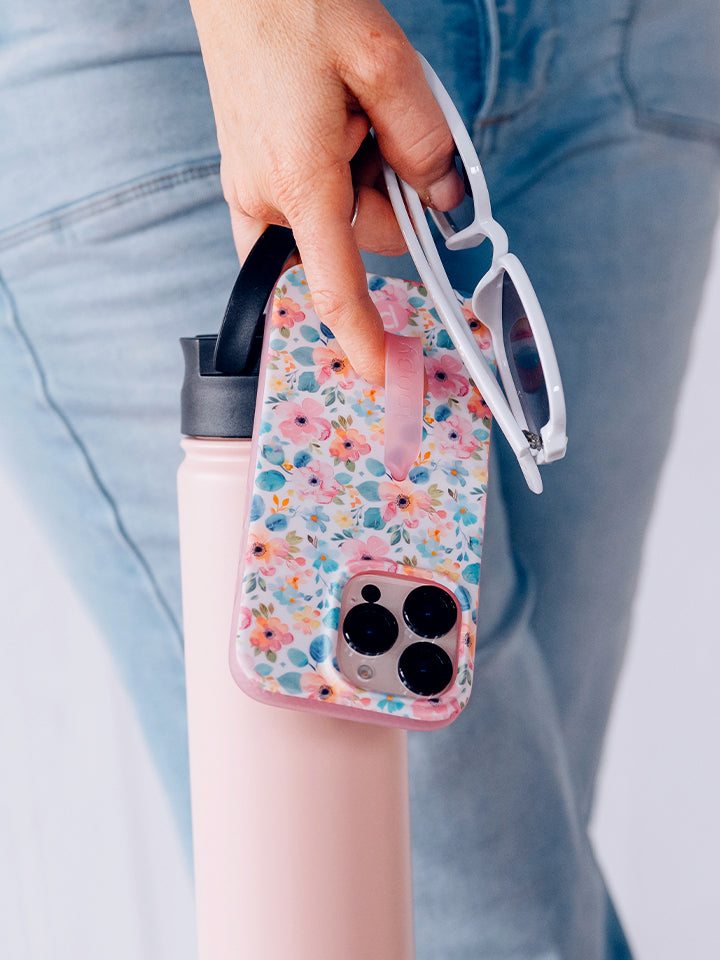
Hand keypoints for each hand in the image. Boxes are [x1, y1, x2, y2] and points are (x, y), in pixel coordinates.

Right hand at [190, 0, 462, 382]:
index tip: (383, 374)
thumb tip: (444, 196)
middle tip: (385, 127)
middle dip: (390, 198)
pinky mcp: (250, 171)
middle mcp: (264, 196)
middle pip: (357, 240)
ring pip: (339, 218)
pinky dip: (338, 177)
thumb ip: (423, 139)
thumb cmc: (293, 3)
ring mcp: (251, 186)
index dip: (362, 339)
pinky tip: (338, 126)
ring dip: (366, 176)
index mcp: (297, 180)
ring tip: (354, 107)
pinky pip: (310, 202)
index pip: (334, 286)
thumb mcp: (382, 60)